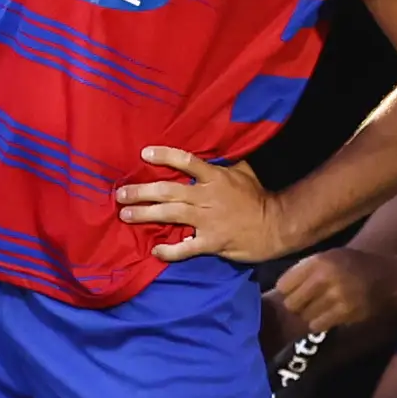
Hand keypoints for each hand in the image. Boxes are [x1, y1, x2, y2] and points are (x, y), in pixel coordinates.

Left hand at [117, 146, 285, 262]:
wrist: (276, 226)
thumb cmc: (258, 198)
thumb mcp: (245, 172)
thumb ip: (226, 162)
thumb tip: (216, 147)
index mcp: (215, 177)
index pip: (186, 162)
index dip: (164, 156)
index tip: (143, 154)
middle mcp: (207, 196)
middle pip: (168, 191)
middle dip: (141, 192)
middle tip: (120, 194)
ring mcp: (207, 220)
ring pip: (170, 215)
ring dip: (145, 215)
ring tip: (126, 215)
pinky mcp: (211, 242)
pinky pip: (185, 247)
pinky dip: (169, 250)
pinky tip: (155, 250)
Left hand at [268, 248, 393, 332]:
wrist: (386, 277)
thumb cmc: (353, 264)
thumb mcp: (330, 256)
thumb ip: (307, 268)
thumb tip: (280, 289)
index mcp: (319, 261)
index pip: (284, 284)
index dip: (286, 290)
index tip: (293, 291)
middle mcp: (325, 277)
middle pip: (292, 302)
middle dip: (296, 305)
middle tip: (304, 303)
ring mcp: (336, 296)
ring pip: (305, 315)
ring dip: (309, 314)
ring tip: (319, 307)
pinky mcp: (345, 313)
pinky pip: (318, 325)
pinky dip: (319, 323)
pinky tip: (327, 316)